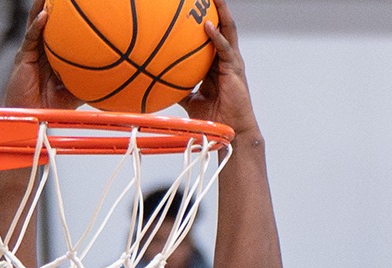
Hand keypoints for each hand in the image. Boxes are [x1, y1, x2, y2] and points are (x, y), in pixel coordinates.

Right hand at [2, 1, 81, 110]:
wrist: (33, 119)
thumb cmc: (52, 108)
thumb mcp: (77, 92)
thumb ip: (90, 81)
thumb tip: (114, 76)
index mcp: (55, 56)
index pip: (63, 33)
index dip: (69, 21)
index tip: (82, 9)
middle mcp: (43, 51)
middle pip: (49, 23)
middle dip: (55, 7)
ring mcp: (32, 52)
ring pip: (36, 24)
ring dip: (42, 7)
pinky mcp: (23, 56)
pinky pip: (30, 37)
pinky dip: (37, 26)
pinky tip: (44, 16)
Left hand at [181, 0, 259, 137]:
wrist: (230, 131)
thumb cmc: (213, 117)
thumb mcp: (189, 100)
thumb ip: (176, 89)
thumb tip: (155, 85)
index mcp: (215, 63)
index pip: (209, 36)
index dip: (203, 20)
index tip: (192, 8)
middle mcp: (224, 58)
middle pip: (221, 26)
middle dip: (215, 8)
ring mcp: (232, 62)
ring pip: (227, 30)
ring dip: (221, 12)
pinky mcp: (235, 68)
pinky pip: (225, 48)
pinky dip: (216, 36)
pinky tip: (206, 25)